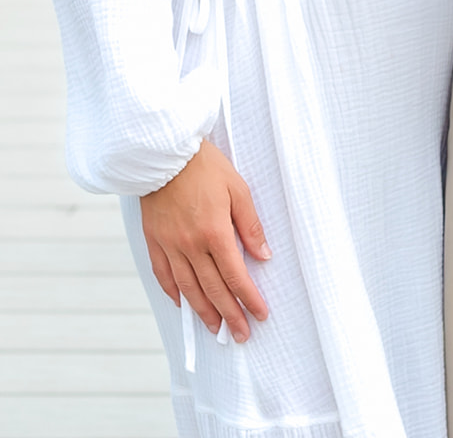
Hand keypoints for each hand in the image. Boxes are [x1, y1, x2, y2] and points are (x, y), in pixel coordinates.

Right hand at [140, 140, 270, 341]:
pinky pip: (163, 274)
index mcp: (214, 232)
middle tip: (240, 335)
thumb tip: (264, 255)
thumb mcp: (237, 188)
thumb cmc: (205, 166)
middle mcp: (190, 245)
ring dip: (203, 312)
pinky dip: (173, 293)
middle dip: (229, 315)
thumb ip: (250, 224)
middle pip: (213, 289)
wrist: (164, 152)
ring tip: (215, 328)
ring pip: (187, 288)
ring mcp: (169, 245)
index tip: (260, 315)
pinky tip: (182, 304)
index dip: (249, 298)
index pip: (236, 276)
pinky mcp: (153, 240)